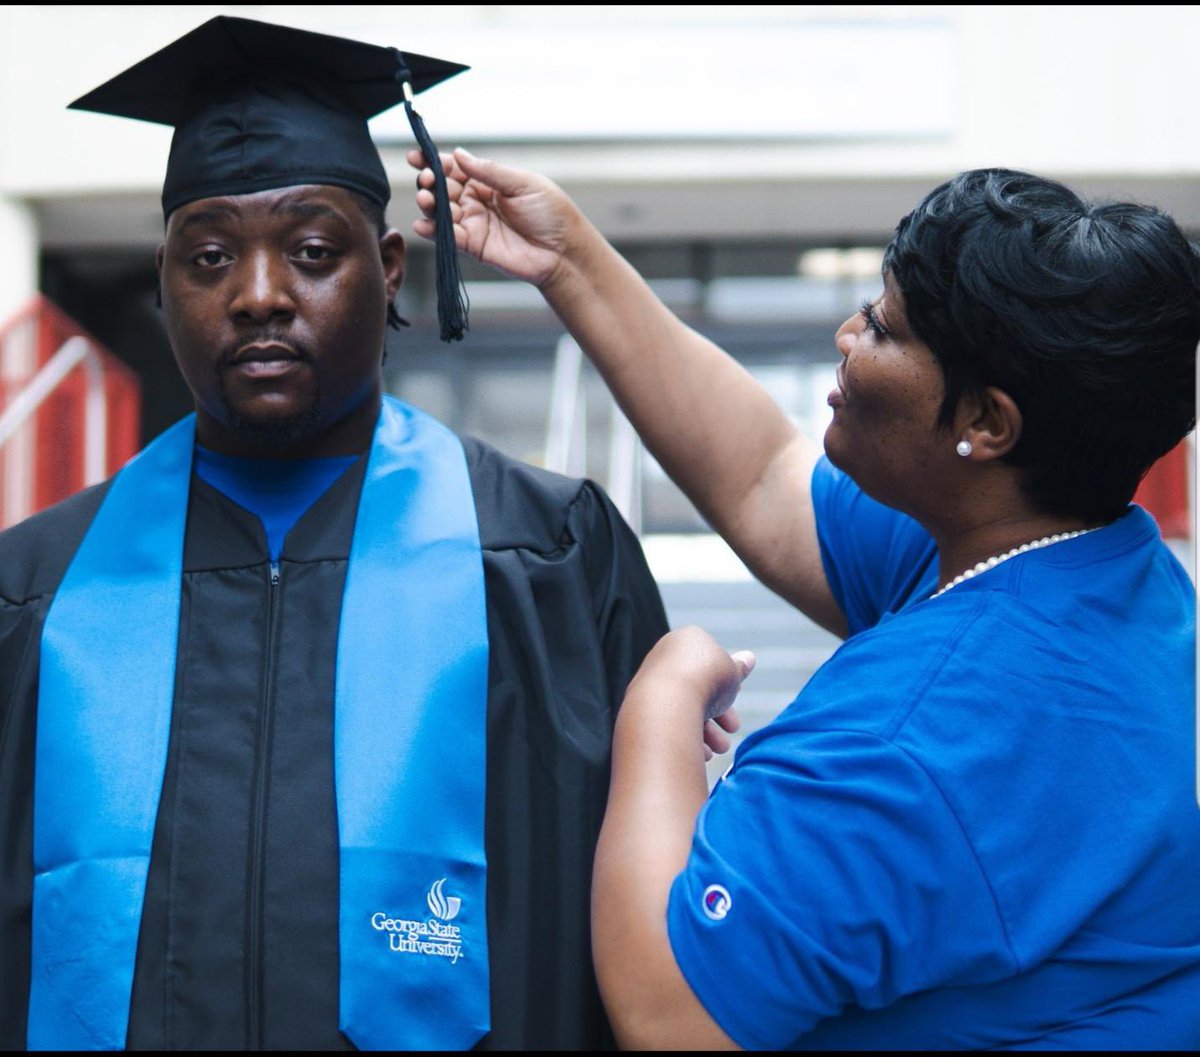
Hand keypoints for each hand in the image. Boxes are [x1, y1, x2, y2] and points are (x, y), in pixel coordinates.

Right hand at [409, 148, 581, 288]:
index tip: (417, 156)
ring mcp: (474, 223)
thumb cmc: (552, 214)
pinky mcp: (474, 246)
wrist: (564, 252)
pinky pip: (448, 237)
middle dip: (430, 182)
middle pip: (443, 188)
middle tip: (427, 180)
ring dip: (429, 204)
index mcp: (489, 181)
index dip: (434, 162)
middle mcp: (477, 201)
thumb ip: (489, 171)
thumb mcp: (523, 183)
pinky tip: (423, 224)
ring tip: (426, 199)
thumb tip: (459, 155)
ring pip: (442, 212)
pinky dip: (432, 231)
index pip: (455, 168)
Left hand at [629, 627, 753, 758]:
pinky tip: (701, 753)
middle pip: (698, 688)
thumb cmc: (705, 681)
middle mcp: (663, 658)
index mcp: (685, 640)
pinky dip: (686, 737)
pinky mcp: (639, 707)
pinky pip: (668, 723)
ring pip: (684, 708)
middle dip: (719, 712)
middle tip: (732, 729)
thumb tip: (749, 657)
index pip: (710, 660)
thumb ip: (739, 667)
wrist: (665, 703)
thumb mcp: (731, 672)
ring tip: (718, 749)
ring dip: (707, 731)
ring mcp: (650, 682)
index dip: (726, 680)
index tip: (735, 695)